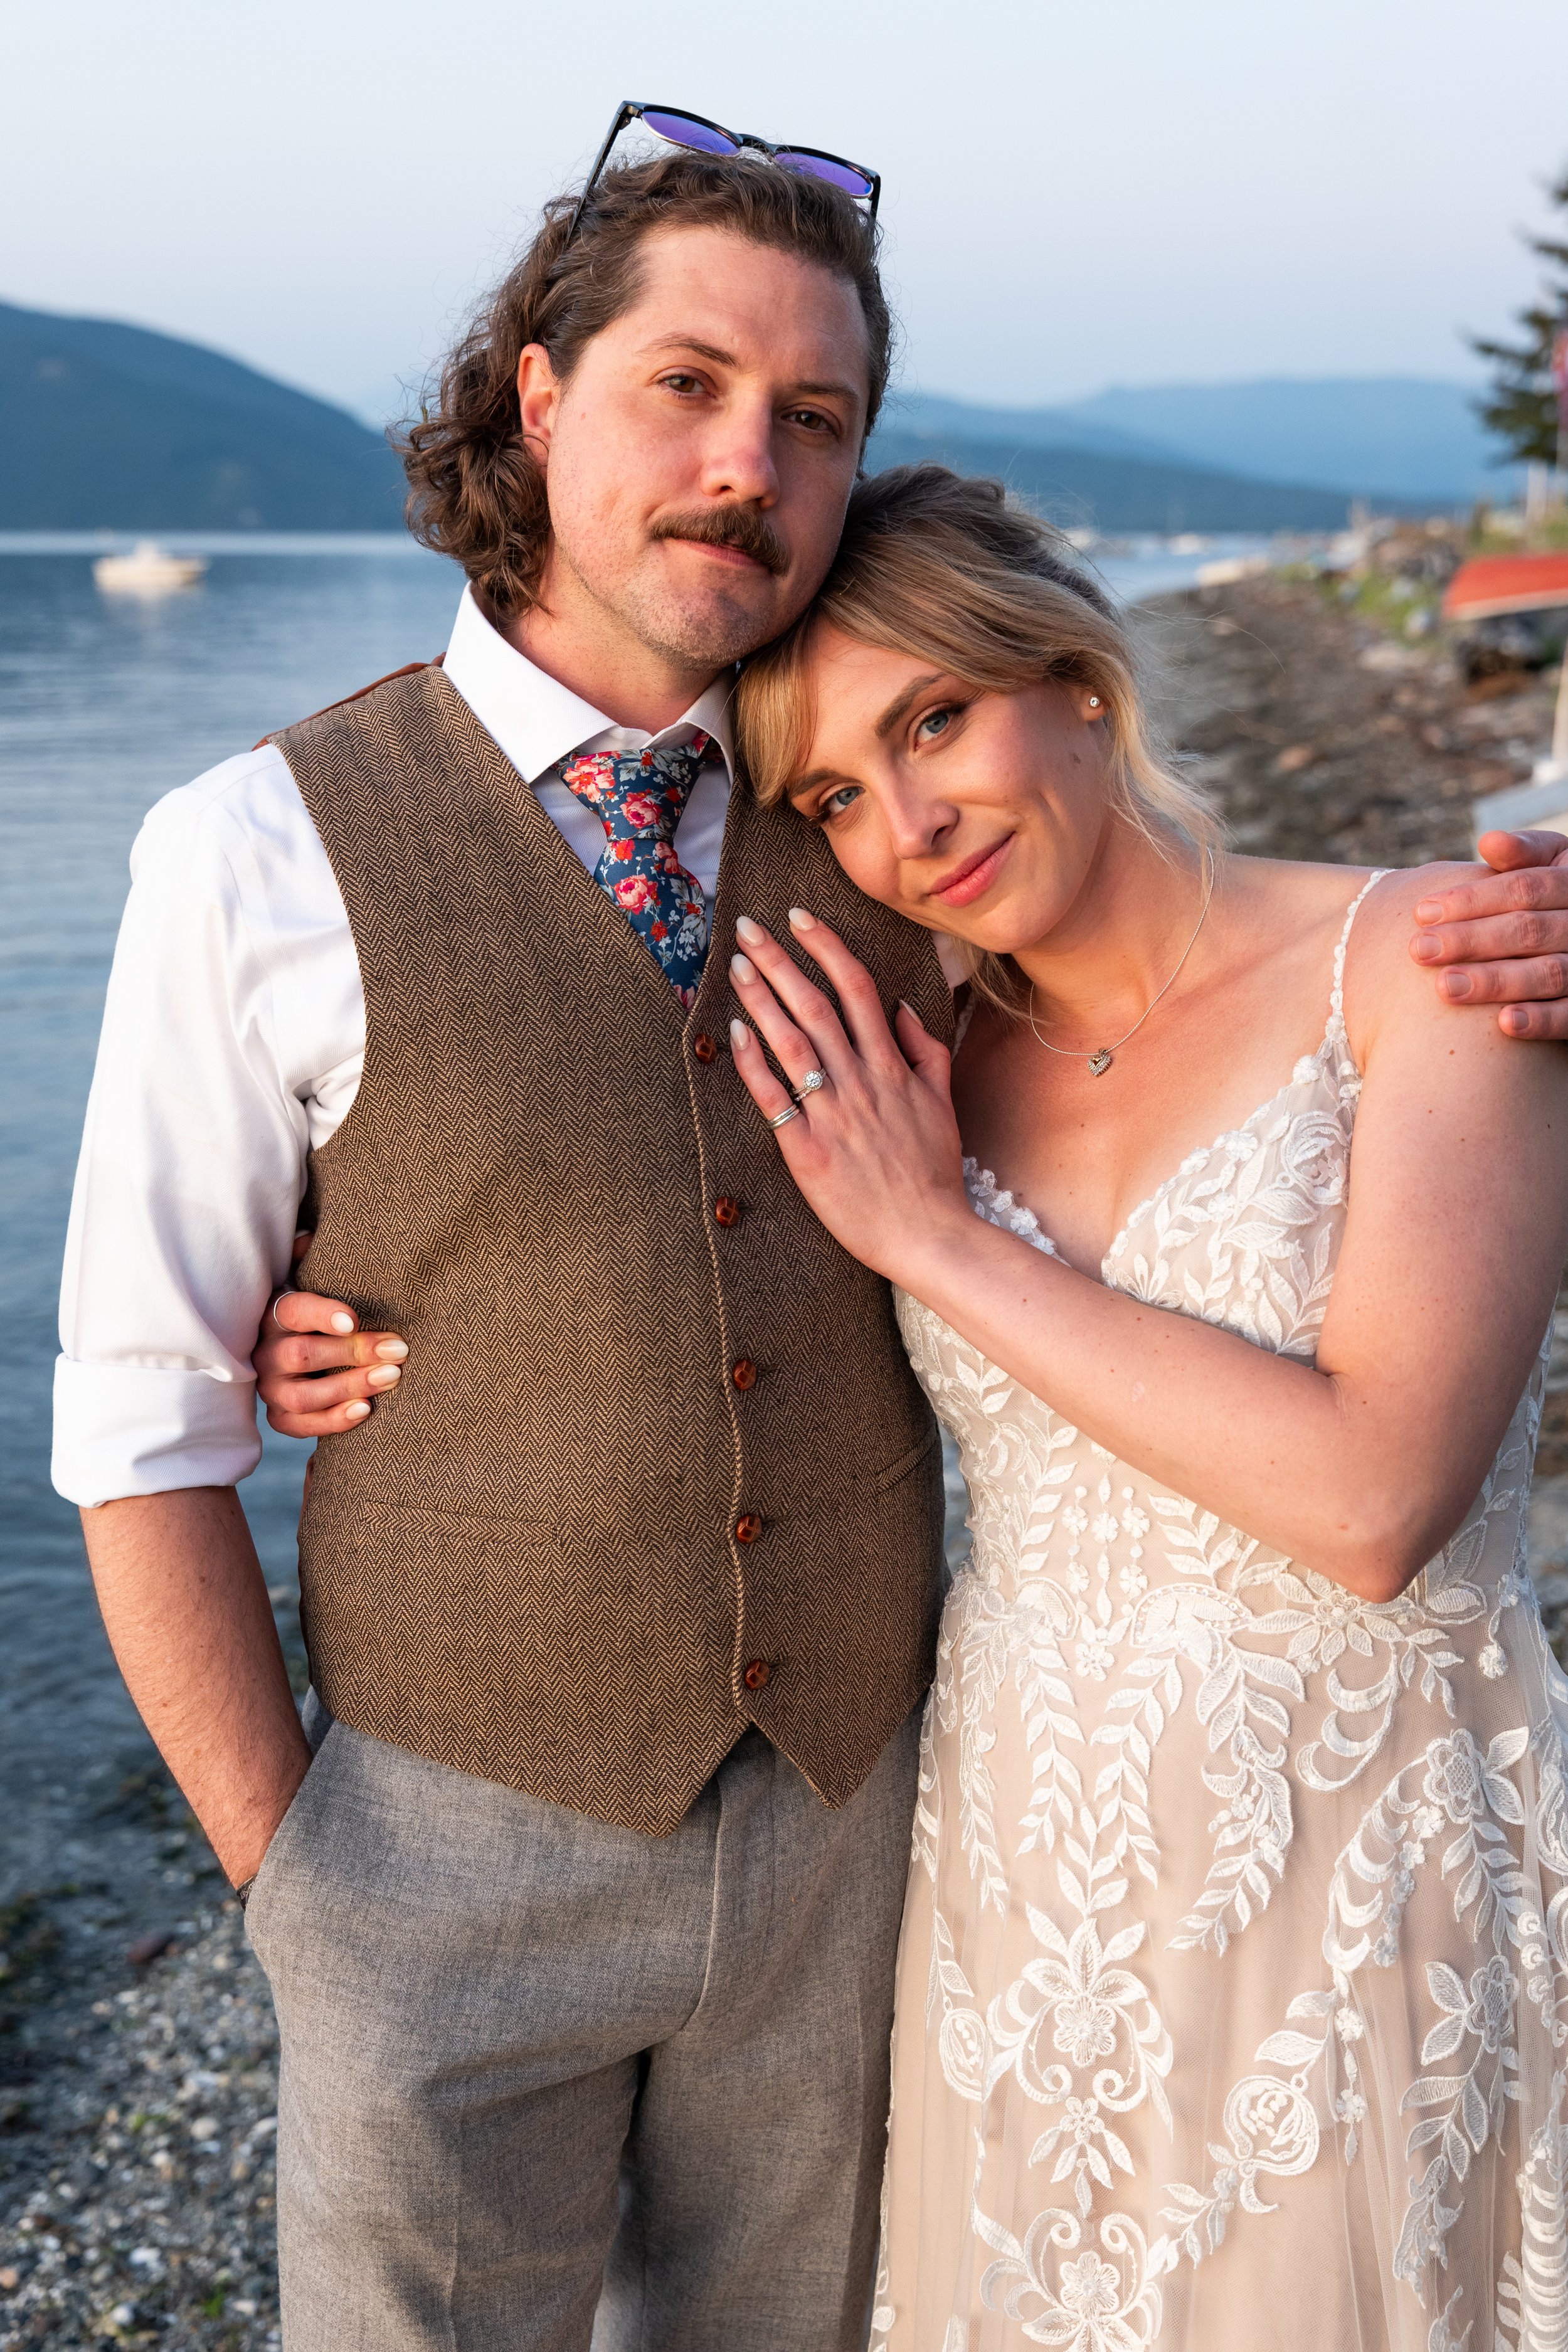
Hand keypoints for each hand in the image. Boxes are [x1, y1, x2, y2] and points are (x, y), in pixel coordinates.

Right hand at [255, 1245, 407, 1436]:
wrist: (301, 1353)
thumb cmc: (317, 1309)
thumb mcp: (309, 1278)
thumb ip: (309, 1259)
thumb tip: (312, 1236)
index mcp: (274, 1313)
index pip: (293, 1312)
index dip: (322, 1315)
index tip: (355, 1319)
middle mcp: (265, 1352)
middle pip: (303, 1356)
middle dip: (353, 1353)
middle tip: (398, 1349)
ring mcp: (270, 1387)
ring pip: (303, 1395)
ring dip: (349, 1387)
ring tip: (391, 1377)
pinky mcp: (279, 1416)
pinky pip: (300, 1426)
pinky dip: (333, 1422)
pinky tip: (366, 1409)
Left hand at [726, 909, 968, 1285]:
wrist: (928, 1234)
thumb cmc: (934, 1173)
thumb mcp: (943, 1103)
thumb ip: (925, 1051)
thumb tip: (902, 1008)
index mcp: (893, 1067)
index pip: (857, 988)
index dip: (826, 947)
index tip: (800, 918)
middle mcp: (862, 1082)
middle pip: (816, 1004)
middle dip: (779, 960)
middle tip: (746, 926)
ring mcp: (834, 1115)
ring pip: (792, 1042)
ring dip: (761, 998)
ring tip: (735, 965)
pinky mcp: (809, 1150)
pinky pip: (775, 1098)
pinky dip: (754, 1063)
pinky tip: (734, 1032)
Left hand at [1410, 830, 1567, 1038]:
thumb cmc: (1553, 898)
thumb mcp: (1551, 864)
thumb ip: (1523, 854)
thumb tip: (1490, 840)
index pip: (1524, 889)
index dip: (1473, 899)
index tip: (1421, 911)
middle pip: (1528, 931)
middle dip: (1471, 940)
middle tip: (1418, 950)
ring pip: (1549, 973)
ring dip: (1495, 981)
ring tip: (1444, 986)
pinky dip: (1542, 1019)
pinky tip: (1504, 1024)